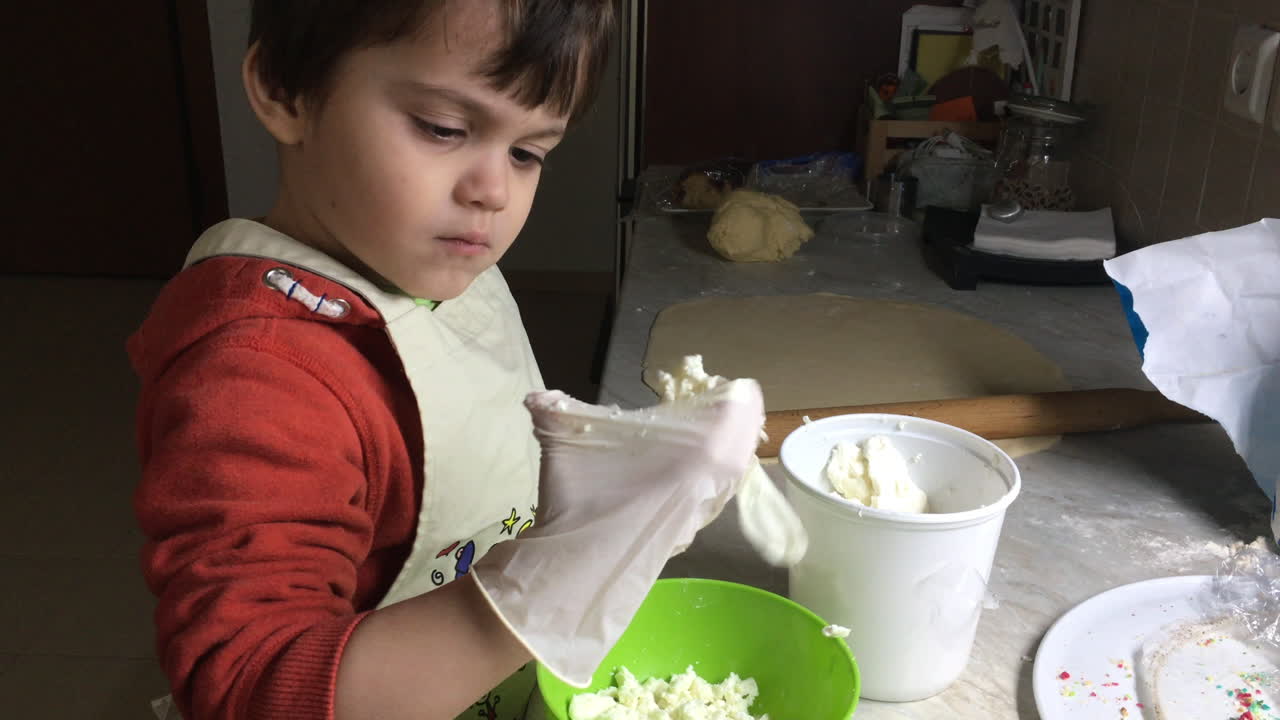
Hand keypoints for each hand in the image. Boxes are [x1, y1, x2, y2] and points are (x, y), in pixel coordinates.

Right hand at [472, 380, 764, 686]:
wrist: (580, 567)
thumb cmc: (584, 494)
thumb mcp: (565, 440)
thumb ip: (555, 410)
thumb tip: (535, 398)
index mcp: (701, 448)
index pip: (740, 409)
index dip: (735, 394)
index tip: (721, 385)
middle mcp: (713, 480)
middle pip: (744, 440)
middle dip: (735, 420)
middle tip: (716, 406)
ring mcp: (704, 512)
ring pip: (733, 473)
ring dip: (725, 451)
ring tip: (703, 437)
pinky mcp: (688, 534)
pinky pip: (715, 497)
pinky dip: (711, 479)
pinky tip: (683, 477)